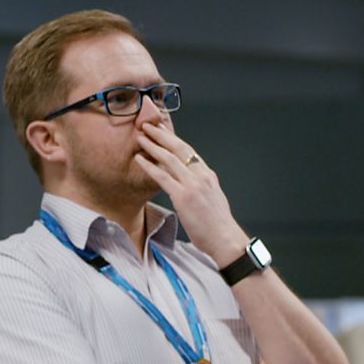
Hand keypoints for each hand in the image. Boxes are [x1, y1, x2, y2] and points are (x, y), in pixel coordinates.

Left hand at [134, 122, 249, 266]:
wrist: (225, 239)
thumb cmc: (217, 224)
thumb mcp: (212, 197)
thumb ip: (200, 185)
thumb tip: (188, 181)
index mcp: (207, 174)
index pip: (188, 150)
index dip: (173, 137)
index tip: (162, 128)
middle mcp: (201, 175)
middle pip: (178, 147)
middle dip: (161, 134)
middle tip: (148, 123)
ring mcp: (192, 185)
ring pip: (169, 158)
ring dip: (152, 145)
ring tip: (140, 136)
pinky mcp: (183, 197)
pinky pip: (162, 177)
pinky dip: (148, 166)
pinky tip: (138, 159)